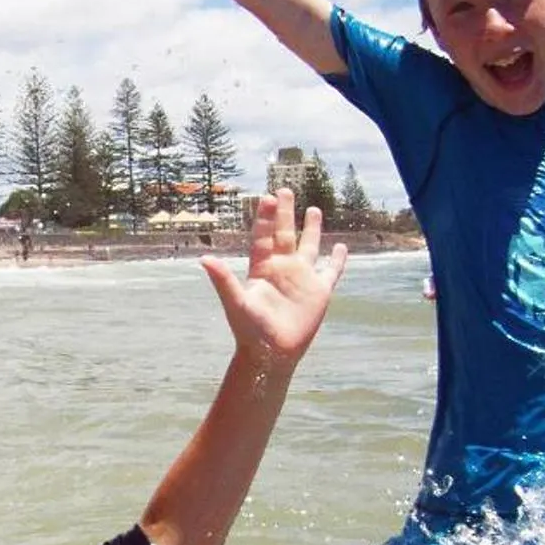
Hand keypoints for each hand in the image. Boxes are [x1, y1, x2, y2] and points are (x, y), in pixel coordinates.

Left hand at [201, 189, 348, 367]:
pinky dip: (337, 260)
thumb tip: (204, 259)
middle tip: (284, 190)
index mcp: (262, 268)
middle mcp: (282, 269)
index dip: (266, 217)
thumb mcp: (236, 303)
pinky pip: (331, 272)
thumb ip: (223, 280)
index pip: (264, 236)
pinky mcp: (319, 292)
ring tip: (313, 209)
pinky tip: (341, 247)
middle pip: (284, 234)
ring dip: (311, 229)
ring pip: (308, 247)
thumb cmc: (249, 331)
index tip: (267, 196)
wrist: (271, 354)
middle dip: (284, 213)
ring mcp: (301, 279)